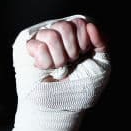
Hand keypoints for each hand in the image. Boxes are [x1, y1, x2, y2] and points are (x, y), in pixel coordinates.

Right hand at [3, 15, 110, 130]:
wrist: (61, 108)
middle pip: (65, 26)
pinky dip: (44, 61)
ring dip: (58, 58)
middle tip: (69, 65)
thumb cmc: (81, 90)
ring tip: (57, 69)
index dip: (83, 42)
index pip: (79, 22)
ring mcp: (43, 42)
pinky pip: (36, 44)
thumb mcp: (102, 66)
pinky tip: (45, 69)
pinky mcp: (28, 51)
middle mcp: (60, 36)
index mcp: (77, 37)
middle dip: (71, 51)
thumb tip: (89, 25)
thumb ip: (102, 42)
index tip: (83, 58)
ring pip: (50, 34)